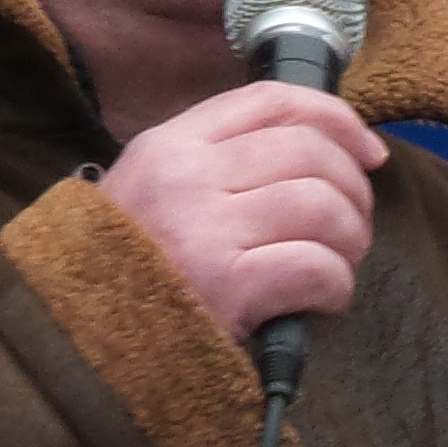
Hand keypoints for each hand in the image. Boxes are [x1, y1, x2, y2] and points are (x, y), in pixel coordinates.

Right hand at [99, 79, 387, 338]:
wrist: (79, 345)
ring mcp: (204, 229)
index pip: (272, 101)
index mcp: (169, 145)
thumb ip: (219, 162)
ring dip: (351, 239)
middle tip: (352, 226)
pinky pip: (318, 267)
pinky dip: (336, 285)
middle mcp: (186, 176)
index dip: (338, 119)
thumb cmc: (132, 273)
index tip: (368, 152)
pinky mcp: (226, 287)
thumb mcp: (153, 192)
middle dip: (353, 191)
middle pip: (311, 152)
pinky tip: (320, 300)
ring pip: (324, 206)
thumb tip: (322, 148)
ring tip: (337, 263)